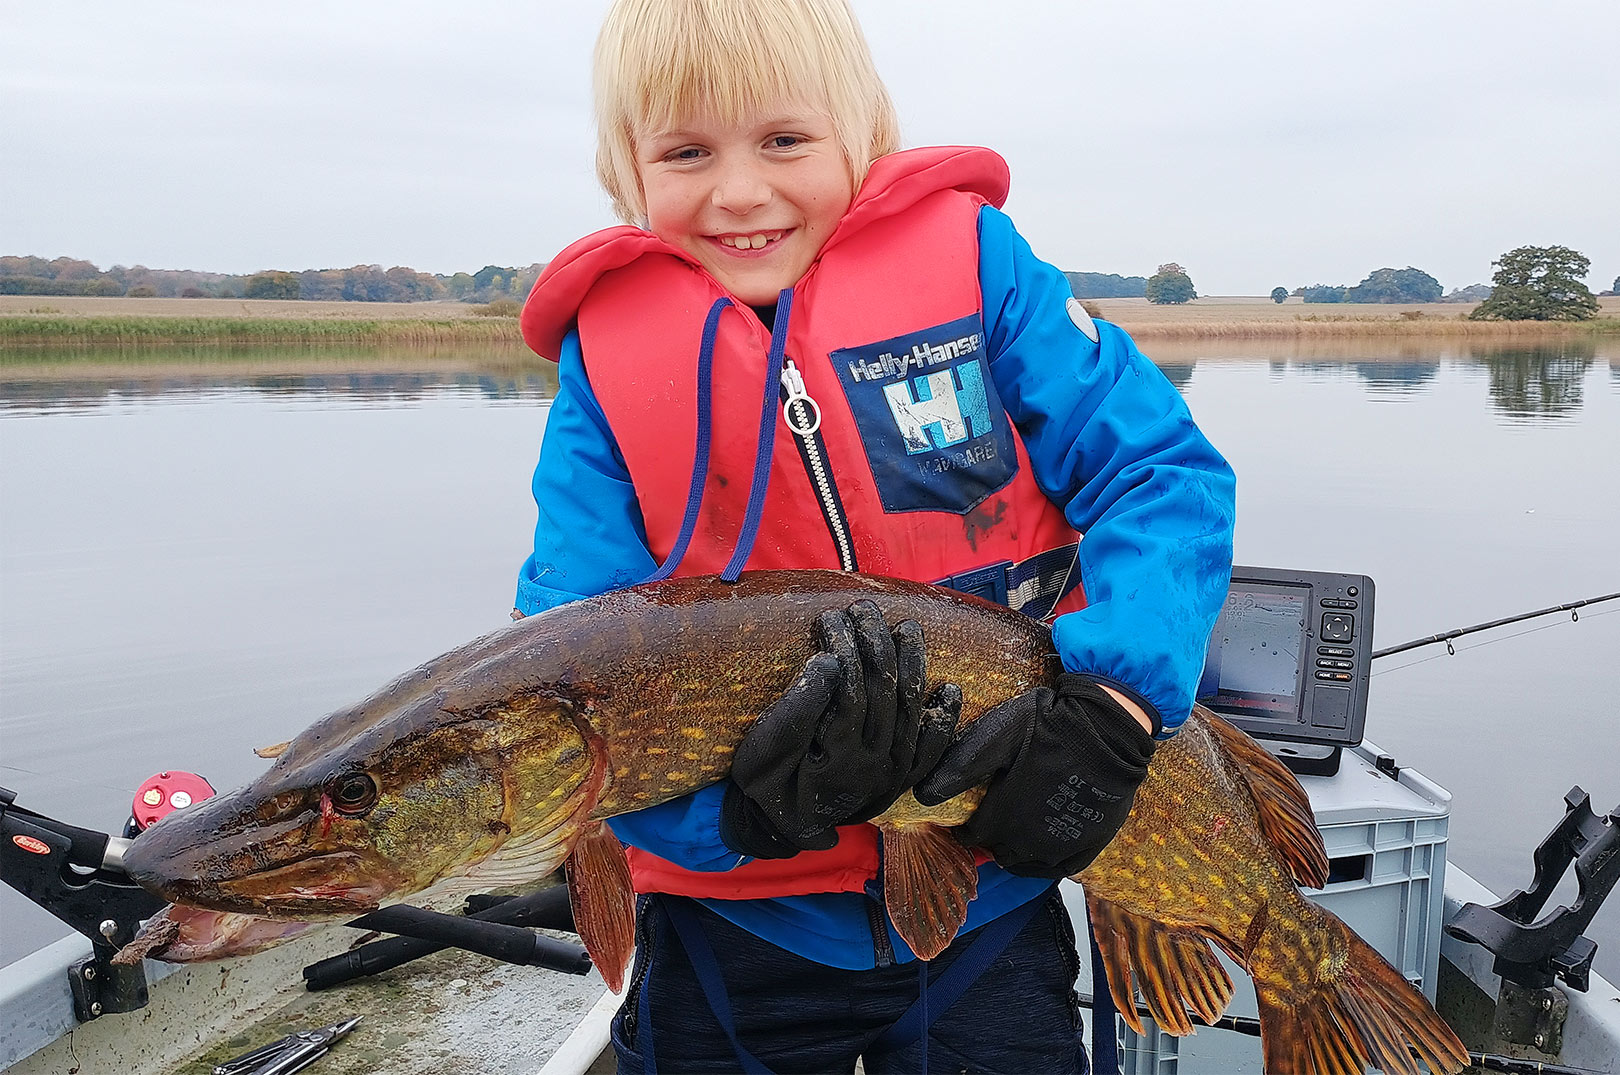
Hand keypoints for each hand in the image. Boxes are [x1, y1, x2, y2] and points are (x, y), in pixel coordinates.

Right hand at [720, 600, 960, 858]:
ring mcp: (892, 774)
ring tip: (907, 627)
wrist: (780, 827)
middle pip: (883, 695)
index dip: (843, 650)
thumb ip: (796, 712)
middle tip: (862, 609)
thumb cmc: (766, 784)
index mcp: (837, 759)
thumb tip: (828, 664)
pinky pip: (929, 750)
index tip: (831, 617)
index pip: (850, 692)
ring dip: (913, 666)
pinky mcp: (900, 778)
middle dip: (875, 645)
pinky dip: (943, 722)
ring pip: (911, 712)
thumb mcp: (763, 753)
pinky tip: (949, 690)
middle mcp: (873, 767)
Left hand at [914, 674, 1155, 877]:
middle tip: (992, 821)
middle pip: (998, 852)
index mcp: (1004, 816)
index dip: (967, 828)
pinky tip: (1042, 849)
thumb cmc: (1049, 725)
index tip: (967, 818)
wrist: (1108, 727)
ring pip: (1026, 865)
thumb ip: (960, 768)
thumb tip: (922, 795)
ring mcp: (1061, 846)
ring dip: (1016, 852)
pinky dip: (1045, 864)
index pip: (973, 837)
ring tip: (1014, 833)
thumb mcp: (997, 736)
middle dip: (991, 839)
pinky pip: (1059, 870)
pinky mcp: (1089, 845)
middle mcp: (1030, 840)